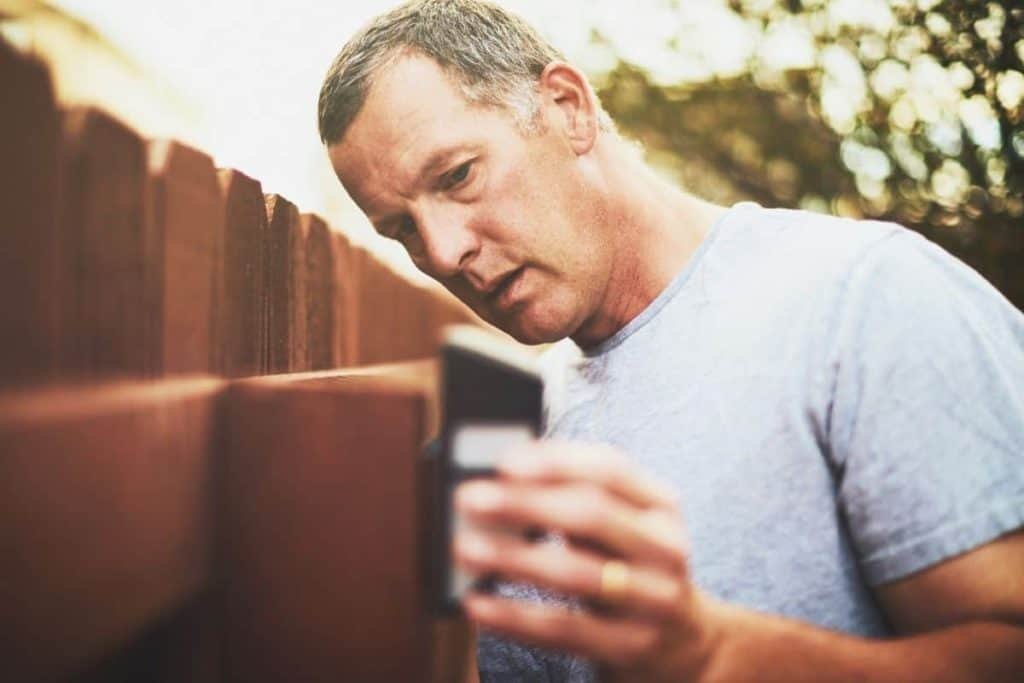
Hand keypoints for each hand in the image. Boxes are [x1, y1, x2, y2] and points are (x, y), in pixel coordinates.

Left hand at [453, 440, 722, 681]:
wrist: (684, 645)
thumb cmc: (629, 569)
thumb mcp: (619, 529)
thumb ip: (572, 502)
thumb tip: (496, 485)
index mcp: (660, 506)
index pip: (610, 469)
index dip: (555, 461)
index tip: (503, 461)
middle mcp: (665, 548)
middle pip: (592, 515)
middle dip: (525, 503)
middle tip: (470, 499)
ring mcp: (654, 600)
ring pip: (577, 573)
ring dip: (513, 558)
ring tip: (465, 548)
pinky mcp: (632, 646)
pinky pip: (565, 629)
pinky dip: (515, 616)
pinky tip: (478, 604)